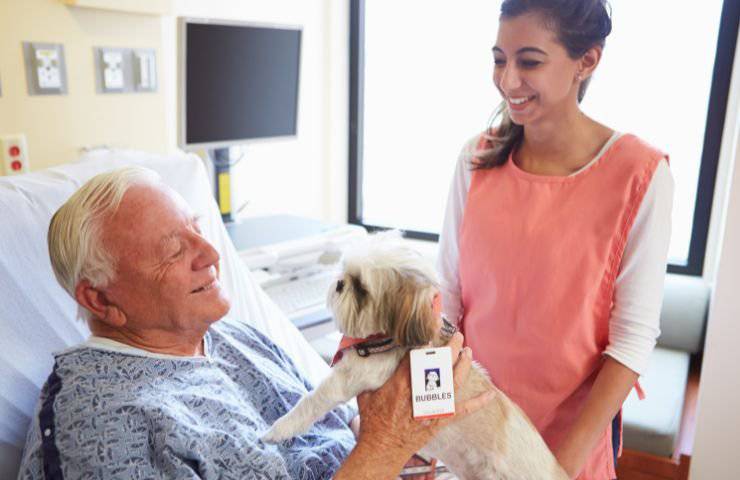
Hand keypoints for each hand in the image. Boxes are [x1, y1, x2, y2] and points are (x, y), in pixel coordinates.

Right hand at [355, 332, 494, 459]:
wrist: (382, 449)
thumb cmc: (373, 422)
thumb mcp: (366, 394)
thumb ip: (370, 376)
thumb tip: (364, 357)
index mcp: (401, 383)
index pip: (418, 355)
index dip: (428, 338)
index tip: (434, 324)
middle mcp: (420, 393)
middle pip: (441, 365)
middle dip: (451, 348)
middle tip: (458, 336)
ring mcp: (433, 406)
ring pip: (454, 382)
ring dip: (463, 365)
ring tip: (468, 352)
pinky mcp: (440, 419)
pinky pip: (464, 410)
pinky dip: (478, 402)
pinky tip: (490, 395)